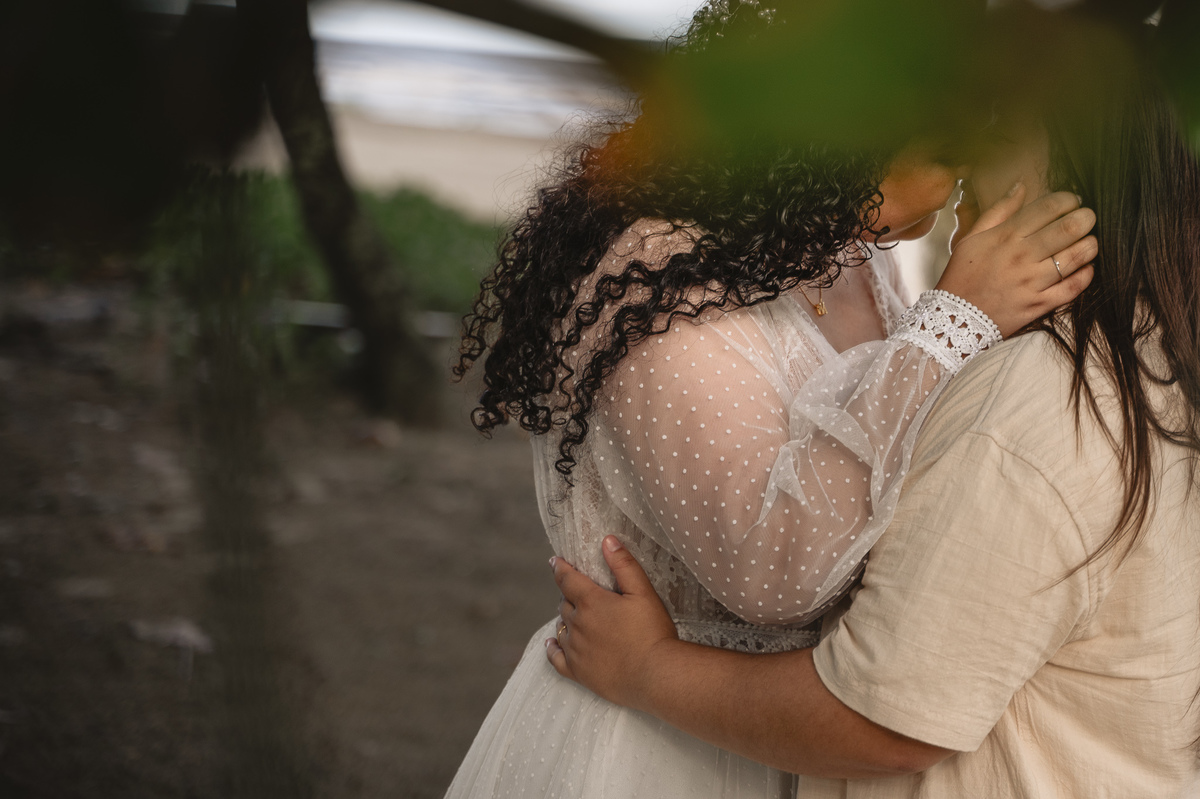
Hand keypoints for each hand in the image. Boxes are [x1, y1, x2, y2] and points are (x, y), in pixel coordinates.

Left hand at [545, 536, 678, 710]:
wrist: (656, 676)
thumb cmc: (653, 632)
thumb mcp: (643, 592)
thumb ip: (624, 565)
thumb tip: (607, 540)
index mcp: (591, 602)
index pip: (567, 579)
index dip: (559, 568)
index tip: (554, 562)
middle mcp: (578, 624)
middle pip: (565, 604)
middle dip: (569, 595)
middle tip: (578, 592)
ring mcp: (575, 650)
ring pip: (562, 628)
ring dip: (566, 619)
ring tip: (574, 616)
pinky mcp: (578, 672)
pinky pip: (556, 658)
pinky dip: (552, 648)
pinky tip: (551, 643)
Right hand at [936, 182, 1095, 337]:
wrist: (953, 319)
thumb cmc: (963, 274)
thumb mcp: (972, 237)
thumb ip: (999, 210)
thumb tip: (1021, 185)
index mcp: (1006, 236)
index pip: (1049, 207)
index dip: (1068, 199)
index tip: (1072, 201)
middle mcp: (1022, 256)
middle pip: (1070, 228)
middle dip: (1086, 218)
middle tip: (1086, 218)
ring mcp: (1032, 282)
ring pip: (1078, 256)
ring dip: (1090, 244)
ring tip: (1087, 242)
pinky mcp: (1039, 305)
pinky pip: (1074, 287)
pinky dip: (1086, 275)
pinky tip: (1084, 267)